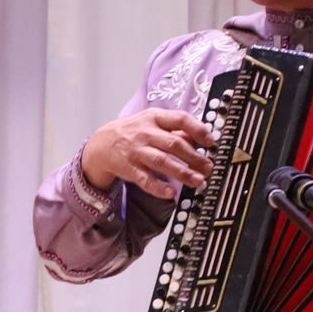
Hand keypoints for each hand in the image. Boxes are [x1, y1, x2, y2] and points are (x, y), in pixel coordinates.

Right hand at [82, 108, 214, 194]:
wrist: (102, 144)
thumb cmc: (133, 132)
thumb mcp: (152, 123)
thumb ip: (174, 129)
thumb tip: (199, 138)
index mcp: (154, 118)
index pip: (180, 119)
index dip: (198, 130)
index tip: (211, 142)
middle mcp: (146, 133)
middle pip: (174, 144)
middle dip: (194, 156)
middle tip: (209, 167)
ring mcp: (137, 151)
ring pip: (162, 162)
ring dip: (182, 172)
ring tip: (199, 181)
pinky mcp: (130, 169)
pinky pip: (145, 179)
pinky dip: (158, 187)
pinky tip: (171, 193)